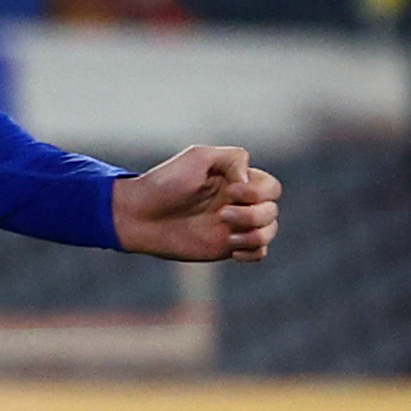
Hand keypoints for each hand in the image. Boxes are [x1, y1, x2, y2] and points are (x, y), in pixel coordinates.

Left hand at [113, 143, 280, 261]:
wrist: (138, 215)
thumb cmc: (164, 183)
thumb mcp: (198, 157)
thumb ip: (232, 159)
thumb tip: (249, 181)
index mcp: (237, 180)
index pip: (271, 187)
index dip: (258, 191)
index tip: (229, 190)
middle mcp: (239, 203)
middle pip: (272, 210)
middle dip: (253, 213)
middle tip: (221, 213)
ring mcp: (234, 226)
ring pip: (269, 231)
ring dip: (254, 233)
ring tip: (226, 232)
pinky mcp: (226, 247)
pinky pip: (259, 252)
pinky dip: (253, 250)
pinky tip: (231, 248)